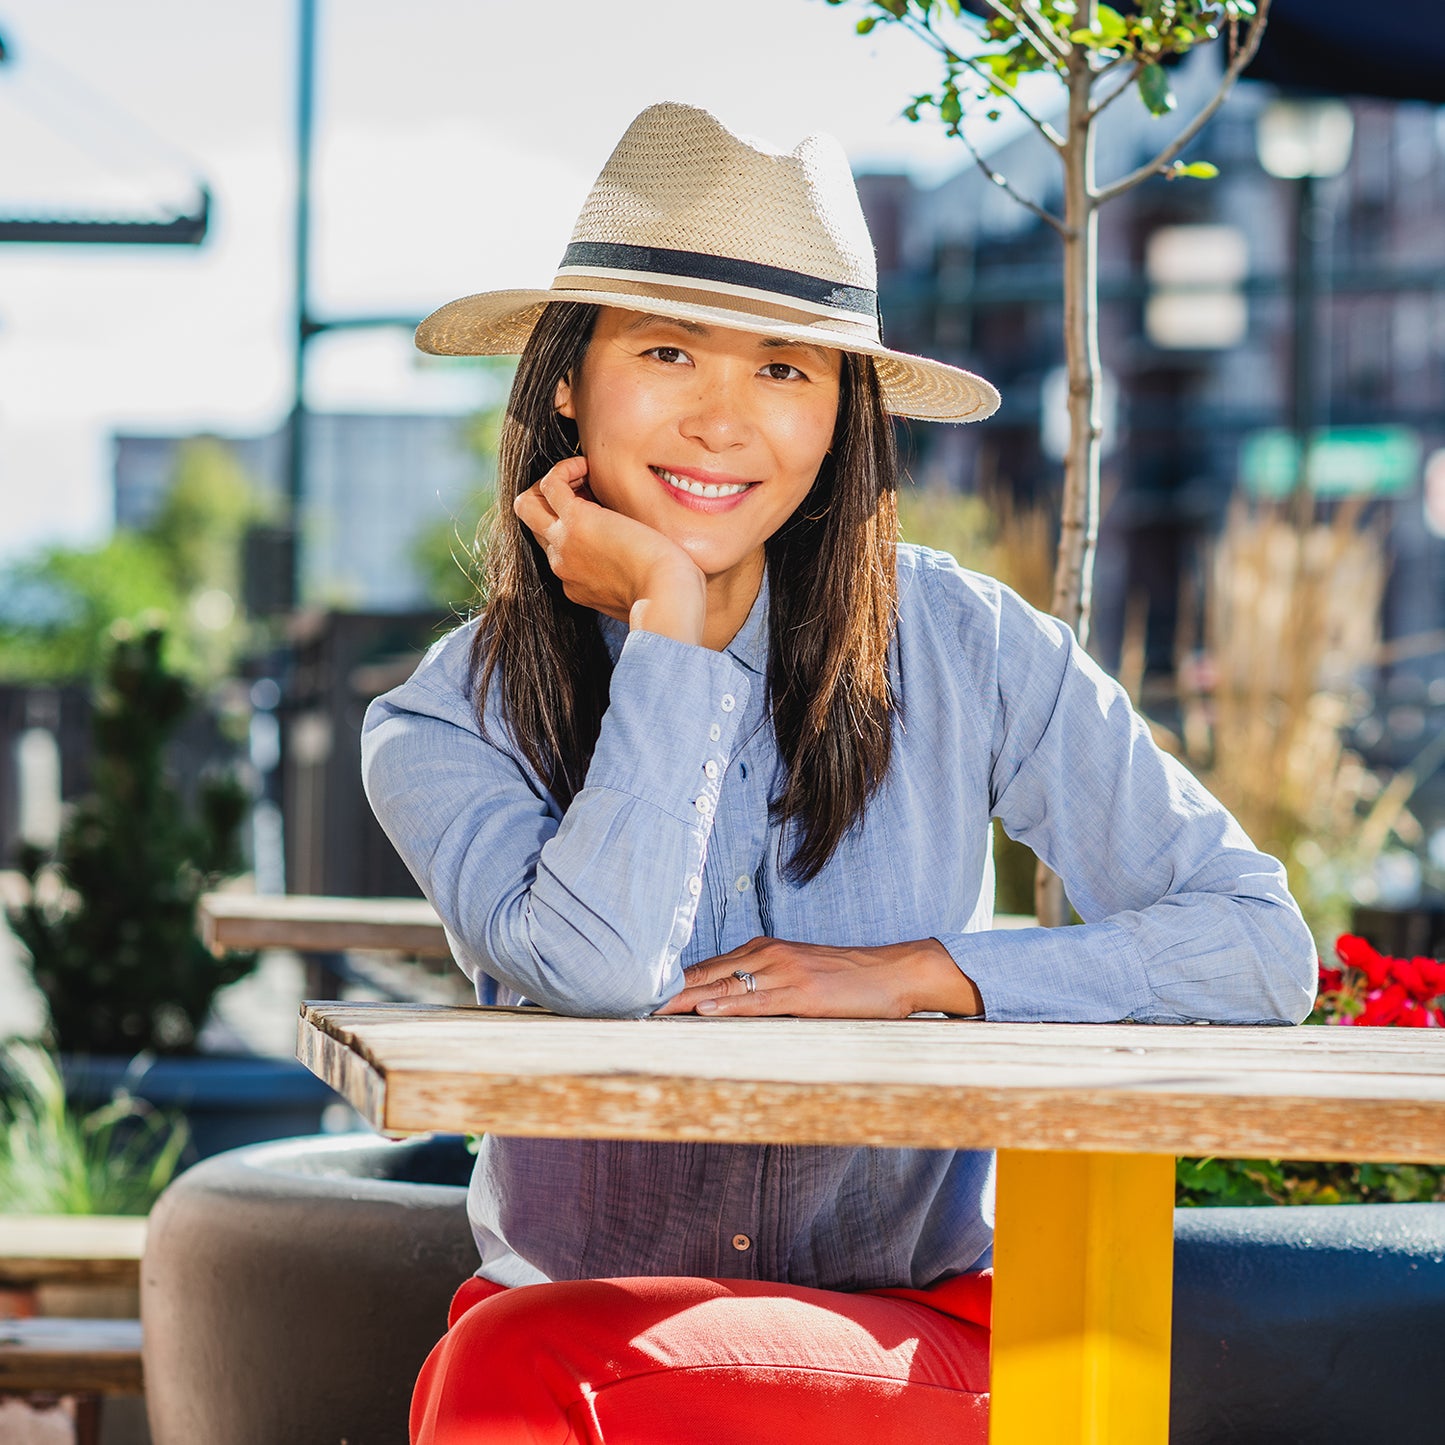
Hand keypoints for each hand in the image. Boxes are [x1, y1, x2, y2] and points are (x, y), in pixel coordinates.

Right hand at [513, 456, 705, 643]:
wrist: (666, 598)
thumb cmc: (668, 595)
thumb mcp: (639, 590)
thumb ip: (627, 578)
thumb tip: (643, 562)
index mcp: (575, 584)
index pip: (558, 546)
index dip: (576, 521)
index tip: (605, 510)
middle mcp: (562, 565)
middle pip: (534, 525)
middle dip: (553, 501)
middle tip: (587, 489)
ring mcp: (564, 544)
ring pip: (528, 505)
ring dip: (555, 482)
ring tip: (586, 473)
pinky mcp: (576, 521)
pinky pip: (550, 484)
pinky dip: (564, 469)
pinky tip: (589, 466)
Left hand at [654, 936, 982, 1018]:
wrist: (895, 972)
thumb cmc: (846, 980)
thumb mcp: (797, 978)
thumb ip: (760, 988)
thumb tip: (721, 1008)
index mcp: (759, 951)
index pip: (701, 968)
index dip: (665, 985)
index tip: (630, 997)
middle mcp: (764, 955)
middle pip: (700, 974)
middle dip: (660, 993)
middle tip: (621, 1005)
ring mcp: (783, 972)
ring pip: (721, 986)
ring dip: (682, 1002)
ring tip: (646, 1014)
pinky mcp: (802, 993)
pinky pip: (757, 1002)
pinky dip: (726, 1008)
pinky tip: (703, 1012)